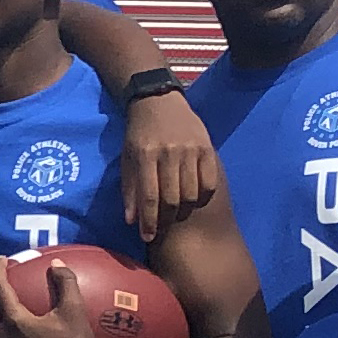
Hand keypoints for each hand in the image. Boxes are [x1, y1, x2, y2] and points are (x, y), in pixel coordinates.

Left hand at [119, 90, 221, 239]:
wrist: (158, 100)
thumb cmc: (139, 133)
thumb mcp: (128, 158)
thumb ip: (130, 189)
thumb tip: (131, 221)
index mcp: (146, 154)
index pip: (149, 196)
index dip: (149, 221)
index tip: (147, 237)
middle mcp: (169, 151)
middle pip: (172, 198)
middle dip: (166, 219)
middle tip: (162, 227)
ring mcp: (191, 149)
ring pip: (192, 193)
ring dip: (184, 211)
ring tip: (177, 215)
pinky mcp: (207, 147)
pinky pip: (209, 182)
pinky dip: (203, 197)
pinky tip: (195, 201)